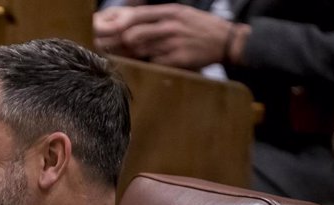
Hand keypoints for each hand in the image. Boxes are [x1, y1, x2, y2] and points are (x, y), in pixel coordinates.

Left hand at [96, 4, 232, 69]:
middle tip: (117, 47)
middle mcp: (170, 26)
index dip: (120, 23)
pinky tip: (157, 61)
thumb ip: (158, 16)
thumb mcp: (181, 13)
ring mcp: (173, 43)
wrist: (225, 41)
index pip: (137, 16)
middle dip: (123, 42)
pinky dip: (153, 63)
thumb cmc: (199, 27)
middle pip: (134, 35)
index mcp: (170, 12)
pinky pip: (155, 63)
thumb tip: (132, 21)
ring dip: (137, 53)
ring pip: (142, 50)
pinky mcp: (177, 59)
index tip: (108, 29)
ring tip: (138, 53)